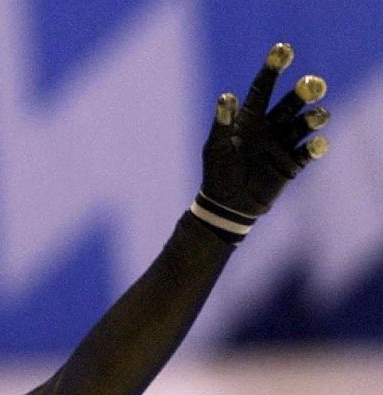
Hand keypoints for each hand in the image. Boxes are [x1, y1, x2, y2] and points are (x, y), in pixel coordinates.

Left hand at [192, 42, 328, 239]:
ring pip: (303, 124)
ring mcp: (282, 144)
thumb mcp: (215, 148)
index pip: (263, 88)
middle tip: (311, 85)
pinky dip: (315, 147)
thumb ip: (222, 124)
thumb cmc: (218, 174)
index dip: (273, 69)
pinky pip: (307, 152)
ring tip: (317, 117)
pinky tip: (317, 144)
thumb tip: (226, 97)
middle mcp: (270, 126)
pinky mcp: (291, 164)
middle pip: (291, 103)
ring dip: (313, 118)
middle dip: (303, 92)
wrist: (226, 206)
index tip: (284, 50)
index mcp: (251, 118)